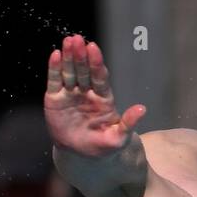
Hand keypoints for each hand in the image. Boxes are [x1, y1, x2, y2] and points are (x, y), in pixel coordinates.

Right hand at [44, 35, 146, 160]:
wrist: (81, 156)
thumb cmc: (103, 146)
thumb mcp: (118, 138)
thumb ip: (128, 123)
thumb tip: (142, 109)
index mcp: (103, 98)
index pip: (100, 77)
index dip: (96, 63)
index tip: (94, 49)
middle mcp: (86, 92)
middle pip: (84, 71)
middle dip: (81, 56)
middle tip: (78, 39)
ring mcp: (70, 94)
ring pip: (69, 72)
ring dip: (68, 57)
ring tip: (68, 41)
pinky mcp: (55, 99)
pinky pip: (55, 82)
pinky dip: (54, 69)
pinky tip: (55, 55)